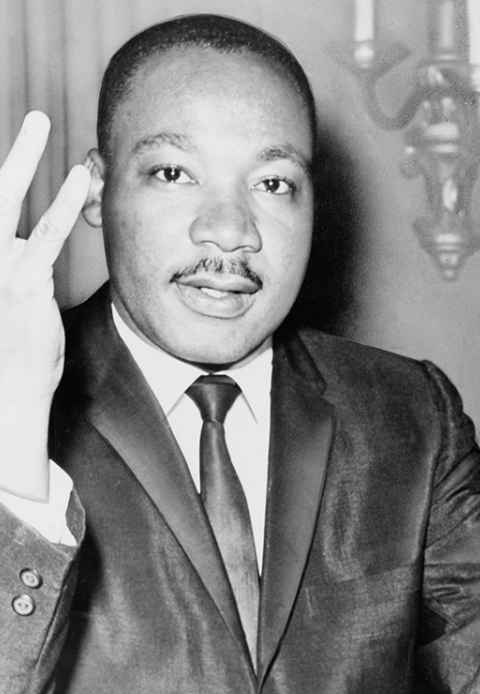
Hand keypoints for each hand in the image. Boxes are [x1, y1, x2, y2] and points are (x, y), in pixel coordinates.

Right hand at [0, 112, 88, 499]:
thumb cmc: (18, 356)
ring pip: (6, 198)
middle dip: (12, 153)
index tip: (25, 152)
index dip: (11, 177)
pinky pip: (43, 233)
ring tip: (39, 120)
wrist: (10, 394)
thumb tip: (32, 249)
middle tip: (34, 118)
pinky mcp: (23, 282)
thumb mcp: (22, 307)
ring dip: (24, 157)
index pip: (0, 207)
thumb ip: (26, 272)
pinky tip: (77, 176)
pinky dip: (60, 202)